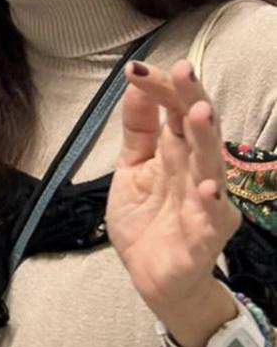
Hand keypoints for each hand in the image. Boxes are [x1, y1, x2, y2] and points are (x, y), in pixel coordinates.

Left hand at [108, 59, 240, 329]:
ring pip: (210, 166)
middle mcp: (196, 170)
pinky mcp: (207, 236)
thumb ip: (138, 129)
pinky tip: (206, 187)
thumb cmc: (148, 219)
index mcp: (177, 152)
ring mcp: (206, 203)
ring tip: (200, 112)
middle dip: (192, 99)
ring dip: (207, 140)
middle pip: (198, 130)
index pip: (174, 112)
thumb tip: (136, 82)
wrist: (153, 276)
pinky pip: (214, 218)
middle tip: (183, 71)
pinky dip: (211, 203)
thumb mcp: (132, 168)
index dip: (160, 91)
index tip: (136, 70)